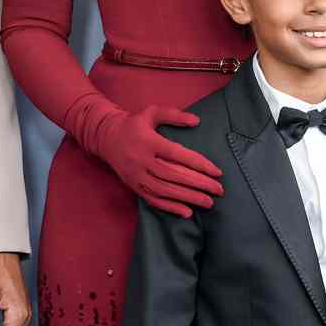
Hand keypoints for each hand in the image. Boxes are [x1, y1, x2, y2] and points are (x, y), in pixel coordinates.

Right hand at [93, 106, 223, 217]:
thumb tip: (196, 121)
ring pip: (165, 191)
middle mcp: (142, 160)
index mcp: (149, 141)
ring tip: (208, 202)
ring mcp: (137, 175)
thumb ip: (174, 115)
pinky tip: (187, 212)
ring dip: (188, 198)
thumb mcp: (151, 112)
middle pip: (174, 175)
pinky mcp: (133, 186)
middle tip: (219, 190)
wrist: (105, 138)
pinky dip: (170, 208)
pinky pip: (153, 200)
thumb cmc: (134, 125)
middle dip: (199, 184)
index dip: (199, 164)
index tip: (217, 172)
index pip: (178, 155)